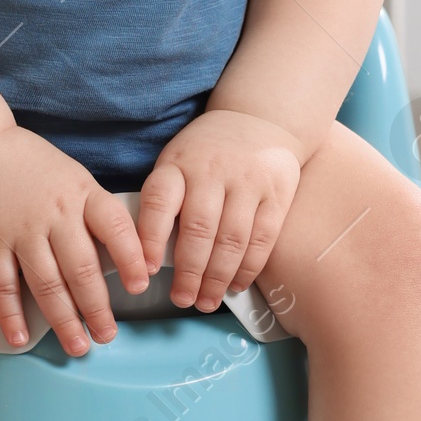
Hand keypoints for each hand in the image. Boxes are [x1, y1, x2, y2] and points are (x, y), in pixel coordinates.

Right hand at [0, 125, 151, 355]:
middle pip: (82, 269)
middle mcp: (55, 213)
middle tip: (107, 335)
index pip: (116, 227)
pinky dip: (11, 316)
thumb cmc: (30, 164)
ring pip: (47, 285)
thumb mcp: (74, 176)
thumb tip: (126, 254)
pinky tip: (22, 337)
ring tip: (78, 345)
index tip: (141, 285)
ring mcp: (20, 230)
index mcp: (82, 193)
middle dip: (97, 308)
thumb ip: (95, 211)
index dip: (131, 258)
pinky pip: (2, 287)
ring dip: (64, 320)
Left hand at [137, 110, 300, 314]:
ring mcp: (248, 181)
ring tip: (206, 301)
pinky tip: (235, 284)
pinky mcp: (276, 194)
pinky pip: (262, 239)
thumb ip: (166, 200)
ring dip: (217, 278)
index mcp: (178, 164)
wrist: (260, 118)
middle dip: (189, 273)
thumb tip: (151, 257)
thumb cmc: (206, 153)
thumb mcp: (177, 161)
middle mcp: (213, 170)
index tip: (145, 271)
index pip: (159, 202)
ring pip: (232, 239)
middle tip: (182, 299)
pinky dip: (248, 268)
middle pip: (199, 229)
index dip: (149, 240)